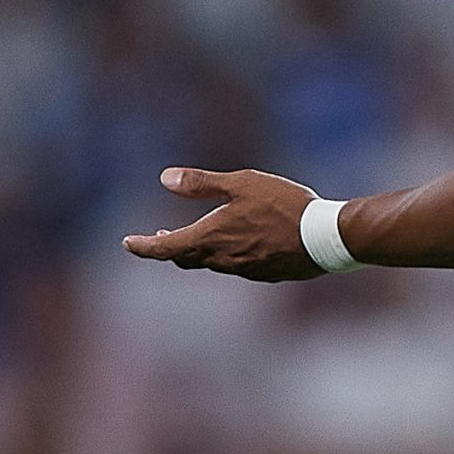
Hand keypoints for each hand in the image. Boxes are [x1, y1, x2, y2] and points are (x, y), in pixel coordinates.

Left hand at [122, 167, 323, 281]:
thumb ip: (202, 184)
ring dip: (200, 250)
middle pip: (185, 258)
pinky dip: (228, 254)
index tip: (128, 243)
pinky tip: (242, 242)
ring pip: (212, 262)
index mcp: (210, 238)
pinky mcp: (264, 274)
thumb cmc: (284, 205)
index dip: (143, 246)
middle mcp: (221, 259)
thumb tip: (164, 179)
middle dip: (170, 248)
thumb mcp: (242, 184)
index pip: (164, 248)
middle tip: (160, 239)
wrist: (325, 237)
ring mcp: (243, 270)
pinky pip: (237, 265)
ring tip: (202, 236)